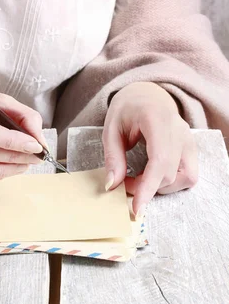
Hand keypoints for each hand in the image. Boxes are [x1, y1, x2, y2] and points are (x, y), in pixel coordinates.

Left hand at [103, 82, 197, 216]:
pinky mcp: (192, 146)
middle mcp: (179, 129)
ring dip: (162, 187)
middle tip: (125, 183)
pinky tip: (155, 175)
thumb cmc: (127, 108)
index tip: (136, 208)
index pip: (159, 160)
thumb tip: (112, 185)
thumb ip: (113, 156)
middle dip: (146, 187)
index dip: (148, 187)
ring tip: (141, 179)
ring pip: (185, 177)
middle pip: (170, 173)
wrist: (146, 94)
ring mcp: (189, 138)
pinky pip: (190, 174)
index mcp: (157, 119)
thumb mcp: (111, 128)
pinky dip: (173, 182)